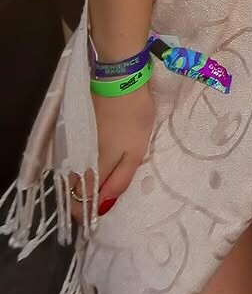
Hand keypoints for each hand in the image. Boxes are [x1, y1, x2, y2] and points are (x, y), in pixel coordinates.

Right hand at [69, 84, 153, 224]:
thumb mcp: (135, 152)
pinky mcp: (75, 129)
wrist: (119, 80)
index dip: (88, 212)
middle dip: (87, 198)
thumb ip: (119, 180)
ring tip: (105, 177)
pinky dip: (83, 163)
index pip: (80, 203)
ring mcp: (73, 143)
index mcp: (91, 169)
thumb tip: (103, 207)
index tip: (100, 213)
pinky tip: (97, 158)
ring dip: (85, 180)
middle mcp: (76, 160)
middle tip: (106, 194)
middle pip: (75, 189)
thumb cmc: (132, 118)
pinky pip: (76, 156)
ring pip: (74, 173)